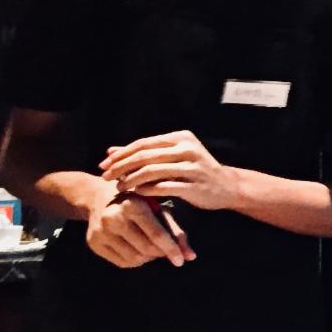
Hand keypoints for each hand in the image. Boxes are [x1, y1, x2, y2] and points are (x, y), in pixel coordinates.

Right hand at [85, 190, 192, 268]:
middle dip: (160, 253)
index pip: (156, 234)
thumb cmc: (136, 202)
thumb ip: (175, 232)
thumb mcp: (157, 209)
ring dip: (148, 258)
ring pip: (134, 259)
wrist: (97, 197)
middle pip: (145, 249)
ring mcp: (100, 232)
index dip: (171, 249)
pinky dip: (135, 261)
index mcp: (132, 205)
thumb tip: (191, 257)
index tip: (181, 260)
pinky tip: (136, 249)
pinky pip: (121, 262)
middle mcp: (113, 218)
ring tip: (150, 247)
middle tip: (165, 249)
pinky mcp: (93, 243)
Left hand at [100, 130, 239, 211]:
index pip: (143, 143)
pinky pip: (164, 187)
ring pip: (152, 171)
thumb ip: (144, 154)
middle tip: (105, 176)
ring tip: (119, 188)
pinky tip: (136, 194)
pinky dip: (146, 190)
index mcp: (181, 138)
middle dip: (121, 167)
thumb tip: (111, 151)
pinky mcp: (194, 186)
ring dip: (131, 180)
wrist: (227, 186)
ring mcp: (192, 167)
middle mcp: (187, 149)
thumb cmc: (195, 171)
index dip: (121, 154)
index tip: (104, 164)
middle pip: (145, 156)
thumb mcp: (172, 157)